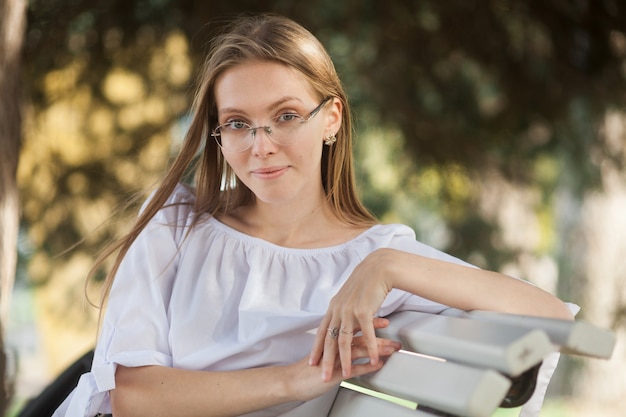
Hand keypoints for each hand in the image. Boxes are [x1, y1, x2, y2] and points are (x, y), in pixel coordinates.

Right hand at [295, 332, 400, 399]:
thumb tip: (348, 341)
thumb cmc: (307, 368)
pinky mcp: (334, 372)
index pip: (353, 325)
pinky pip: (354, 368)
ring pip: (359, 349)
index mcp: (331, 337)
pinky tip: (378, 365)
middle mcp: (333, 345)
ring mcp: (334, 358)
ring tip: (391, 349)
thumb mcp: (323, 352)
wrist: (291, 380)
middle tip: (394, 336)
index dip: (369, 323)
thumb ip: (335, 344)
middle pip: (359, 336)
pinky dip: (367, 366)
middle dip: (379, 336)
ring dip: (377, 349)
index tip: (383, 321)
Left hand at [309, 251, 394, 380]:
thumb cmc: (366, 282)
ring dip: (345, 361)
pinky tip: (373, 360)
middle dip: (325, 361)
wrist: (377, 268)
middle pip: (329, 341)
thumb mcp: (349, 296)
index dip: (316, 349)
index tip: (312, 362)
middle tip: (323, 377)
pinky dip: (370, 350)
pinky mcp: (364, 312)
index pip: (321, 332)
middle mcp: (339, 310)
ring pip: (344, 341)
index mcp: (334, 307)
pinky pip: (367, 335)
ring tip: (345, 375)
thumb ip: (343, 309)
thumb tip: (342, 320)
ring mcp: (350, 312)